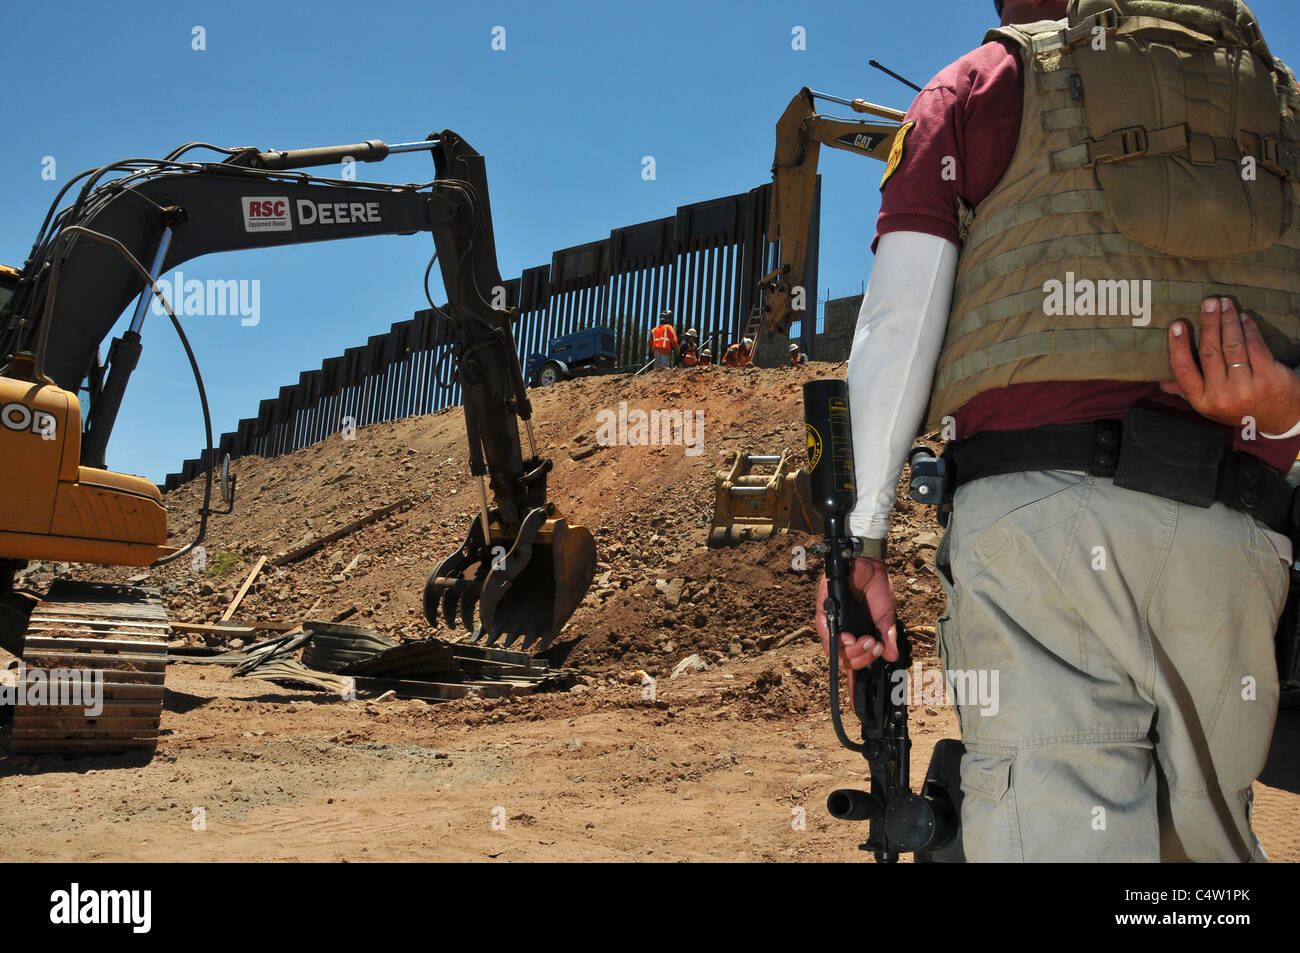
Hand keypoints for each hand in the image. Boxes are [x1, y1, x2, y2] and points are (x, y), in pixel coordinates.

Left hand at [815, 556, 899, 692]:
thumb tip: (890, 656)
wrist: (870, 562)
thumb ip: (886, 637)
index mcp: (856, 635)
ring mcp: (831, 621)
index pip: (852, 663)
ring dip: (850, 651)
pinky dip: (835, 638)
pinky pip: (823, 630)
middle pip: (844, 661)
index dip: (852, 683)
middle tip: (873, 647)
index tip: (854, 703)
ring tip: (864, 641)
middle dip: (860, 660)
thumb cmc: (877, 586)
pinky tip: (848, 636)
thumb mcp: (886, 616)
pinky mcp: (822, 609)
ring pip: (833, 650)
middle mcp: (842, 631)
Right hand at [1160, 296, 1299, 434]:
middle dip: (1208, 323)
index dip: (1179, 345)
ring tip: (1225, 304)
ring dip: (1228, 321)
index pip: (1184, 370)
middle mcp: (1222, 396)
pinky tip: (1244, 318)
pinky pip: (1254, 346)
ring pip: (1232, 346)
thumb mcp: (1212, 407)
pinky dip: (1248, 328)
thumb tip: (1162, 382)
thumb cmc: (1242, 407)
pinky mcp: (1268, 377)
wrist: (1282, 418)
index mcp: (1202, 402)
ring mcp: (1246, 387)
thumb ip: (1187, 393)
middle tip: (1208, 302)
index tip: (1177, 324)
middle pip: (1210, 352)